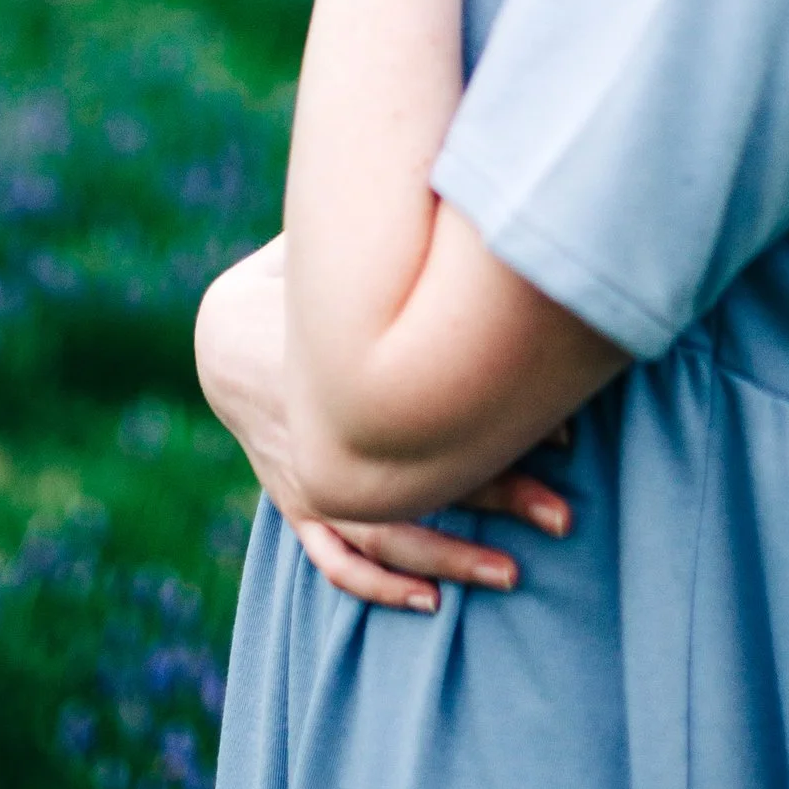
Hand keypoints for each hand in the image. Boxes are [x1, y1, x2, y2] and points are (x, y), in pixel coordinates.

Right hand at [193, 241, 572, 614]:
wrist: (222, 333)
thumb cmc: (304, 282)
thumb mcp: (341, 252)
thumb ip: (393, 234)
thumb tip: (470, 184)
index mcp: (346, 377)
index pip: (432, 414)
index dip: (502, 428)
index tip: (566, 435)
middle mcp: (329, 438)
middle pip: (420, 479)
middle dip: (499, 497)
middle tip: (565, 514)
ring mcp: (309, 481)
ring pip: (384, 535)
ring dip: (450, 557)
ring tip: (514, 574)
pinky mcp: (299, 504)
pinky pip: (335, 559)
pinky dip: (379, 585)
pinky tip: (428, 604)